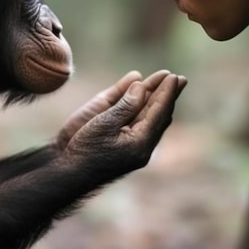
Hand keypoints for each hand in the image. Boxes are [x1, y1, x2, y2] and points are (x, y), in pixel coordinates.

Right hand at [61, 70, 186, 177]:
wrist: (68, 171)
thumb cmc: (84, 150)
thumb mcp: (104, 125)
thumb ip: (125, 106)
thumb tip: (141, 86)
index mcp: (141, 142)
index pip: (159, 113)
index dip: (167, 93)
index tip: (174, 77)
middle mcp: (141, 143)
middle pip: (159, 114)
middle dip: (168, 95)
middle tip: (181, 79)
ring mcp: (132, 143)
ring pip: (150, 117)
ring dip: (158, 98)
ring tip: (168, 81)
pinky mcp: (122, 141)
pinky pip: (139, 120)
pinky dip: (144, 106)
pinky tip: (146, 94)